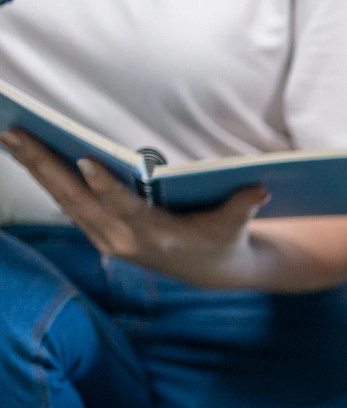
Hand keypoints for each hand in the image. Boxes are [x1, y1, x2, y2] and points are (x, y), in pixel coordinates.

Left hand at [1, 130, 266, 283]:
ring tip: (11, 138)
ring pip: (64, 201)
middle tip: (14, 135)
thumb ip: (244, 205)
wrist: (211, 272)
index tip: (86, 162)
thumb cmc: (223, 239)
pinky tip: (28, 157)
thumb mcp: (236, 224)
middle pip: (77, 200)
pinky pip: (66, 205)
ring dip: (35, 169)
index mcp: (156, 234)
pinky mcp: (99, 235)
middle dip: (44, 166)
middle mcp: (124, 240)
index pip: (125, 207)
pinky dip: (46, 180)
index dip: (105, 187)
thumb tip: (261, 188)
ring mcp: (107, 239)